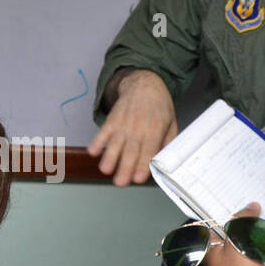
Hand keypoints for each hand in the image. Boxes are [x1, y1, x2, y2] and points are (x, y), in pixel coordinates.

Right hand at [87, 70, 176, 186]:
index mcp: (155, 129)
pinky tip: (93, 152)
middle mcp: (138, 127)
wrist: (144, 83)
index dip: (142, 164)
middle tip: (120, 182)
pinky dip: (97, 141)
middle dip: (124, 167)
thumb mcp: (171, 123)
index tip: (138, 178)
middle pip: (131, 150)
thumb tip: (163, 162)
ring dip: (109, 157)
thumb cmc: (159, 106)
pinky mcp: (113, 120)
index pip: (149, 150)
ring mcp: (124, 123)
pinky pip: (103, 131)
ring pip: (116, 143)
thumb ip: (168, 143)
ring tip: (105, 170)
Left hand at [202, 203, 264, 265]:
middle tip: (254, 208)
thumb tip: (251, 207)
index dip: (221, 210)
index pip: (209, 221)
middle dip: (242, 219)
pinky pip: (251, 247)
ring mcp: (231, 258)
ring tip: (262, 223)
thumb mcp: (239, 243)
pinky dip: (259, 242)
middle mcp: (217, 251)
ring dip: (253, 231)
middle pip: (228, 227)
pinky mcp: (245, 264)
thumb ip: (243, 222)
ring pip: (242, 236)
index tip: (233, 198)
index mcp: (207, 246)